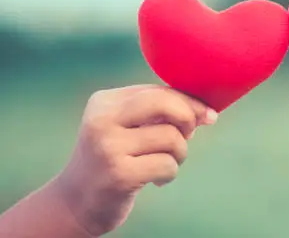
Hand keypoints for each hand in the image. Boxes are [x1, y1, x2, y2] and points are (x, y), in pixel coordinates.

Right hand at [53, 85, 217, 235]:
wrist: (77, 202)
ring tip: (166, 163)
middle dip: (188, 117)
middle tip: (189, 135)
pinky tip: (157, 181)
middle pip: (164, 102)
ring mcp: (107, 147)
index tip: (206, 115)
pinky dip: (170, 173)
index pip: (158, 90)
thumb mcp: (128, 127)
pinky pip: (168, 165)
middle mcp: (102, 120)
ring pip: (171, 137)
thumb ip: (160, 113)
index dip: (189, 101)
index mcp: (105, 101)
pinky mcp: (118, 175)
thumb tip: (206, 111)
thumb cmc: (115, 159)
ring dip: (180, 153)